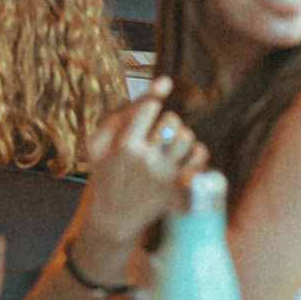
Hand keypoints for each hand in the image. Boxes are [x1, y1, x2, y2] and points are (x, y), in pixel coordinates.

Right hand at [75, 82, 202, 267]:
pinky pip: (201, 158)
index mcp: (125, 146)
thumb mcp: (99, 143)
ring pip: (189, 138)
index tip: (145, 119)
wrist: (113, 218)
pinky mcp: (180, 190)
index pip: (150, 107)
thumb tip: (165, 81)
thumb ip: (124, 110)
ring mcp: (167, 177)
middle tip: (157, 134)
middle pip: (172, 120)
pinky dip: (194, 154)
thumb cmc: (105, 174)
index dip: (149, 108)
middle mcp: (148, 160)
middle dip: (166, 122)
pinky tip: (181, 159)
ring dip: (181, 138)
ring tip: (169, 147)